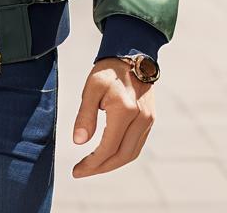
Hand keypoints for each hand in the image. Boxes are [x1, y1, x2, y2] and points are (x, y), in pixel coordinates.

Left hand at [71, 58, 154, 177]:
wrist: (132, 54)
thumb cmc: (108, 70)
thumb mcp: (91, 88)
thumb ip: (85, 115)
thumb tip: (79, 141)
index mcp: (125, 110)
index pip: (108, 147)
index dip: (92, 163)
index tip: (77, 170)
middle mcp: (141, 118)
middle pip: (122, 156)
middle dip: (101, 168)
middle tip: (82, 171)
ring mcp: (148, 120)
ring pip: (131, 153)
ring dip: (112, 164)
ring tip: (93, 166)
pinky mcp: (150, 120)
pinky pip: (137, 145)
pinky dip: (122, 154)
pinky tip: (109, 154)